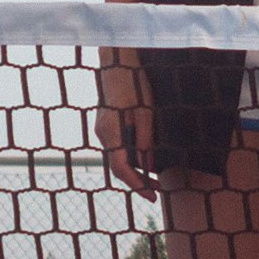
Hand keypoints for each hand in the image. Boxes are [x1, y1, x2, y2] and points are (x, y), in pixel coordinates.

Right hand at [98, 47, 158, 196]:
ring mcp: (102, 129)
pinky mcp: (106, 125)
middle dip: (137, 182)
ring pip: (117, 159)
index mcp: (110, 132)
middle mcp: (102, 134)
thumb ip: (146, 141)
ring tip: (154, 179)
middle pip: (117, 167)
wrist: (117, 63)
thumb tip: (148, 167)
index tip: (152, 195)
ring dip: (134, 171)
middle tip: (156, 192)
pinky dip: (130, 159)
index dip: (136, 185)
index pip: (121, 169)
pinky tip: (144, 162)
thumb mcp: (146, 113)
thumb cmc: (134, 84)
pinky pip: (117, 148)